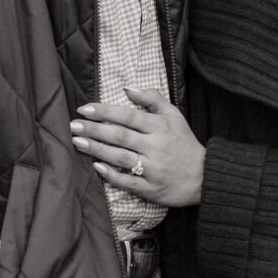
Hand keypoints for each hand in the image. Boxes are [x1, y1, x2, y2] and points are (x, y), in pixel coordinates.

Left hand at [70, 87, 204, 206]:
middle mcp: (155, 147)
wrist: (204, 176)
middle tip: (73, 125)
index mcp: (159, 127)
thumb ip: (152, 98)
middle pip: (120, 136)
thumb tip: (127, 87)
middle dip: (94, 129)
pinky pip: (128, 182)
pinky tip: (96, 167)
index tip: (84, 108)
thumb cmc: (184, 143)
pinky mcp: (151, 189)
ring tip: (77, 142)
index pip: (128, 116)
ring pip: (120, 157)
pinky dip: (111, 175)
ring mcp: (153, 169)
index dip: (105, 111)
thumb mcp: (174, 115)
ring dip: (97, 149)